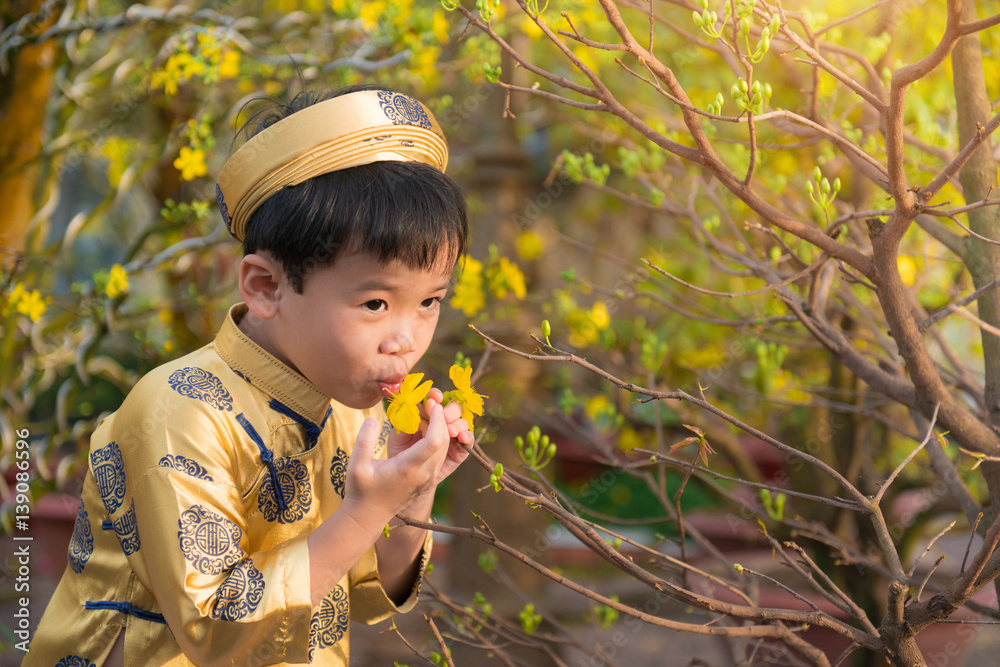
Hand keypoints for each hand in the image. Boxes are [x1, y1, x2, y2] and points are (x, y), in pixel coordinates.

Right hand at [342, 404, 458, 524]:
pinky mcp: (427, 480)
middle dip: (441, 420)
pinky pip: (439, 456)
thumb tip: (372, 420)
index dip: (437, 420)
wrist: (368, 516)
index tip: (432, 404)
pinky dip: (437, 440)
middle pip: (444, 442)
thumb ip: (364, 441)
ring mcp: (428, 478)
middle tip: (430, 403)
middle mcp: (424, 474)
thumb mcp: (356, 465)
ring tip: (426, 414)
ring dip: (440, 429)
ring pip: (444, 449)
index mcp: (409, 468)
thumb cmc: (361, 490)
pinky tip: (422, 430)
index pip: (434, 441)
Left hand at [386, 387, 471, 485]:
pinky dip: (467, 437)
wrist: (402, 480)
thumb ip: (405, 422)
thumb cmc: (397, 454)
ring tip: (451, 431)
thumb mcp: (397, 436)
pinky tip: (462, 437)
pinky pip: (467, 442)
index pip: (433, 398)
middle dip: (451, 410)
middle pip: (453, 408)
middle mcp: (439, 422)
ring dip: (458, 423)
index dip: (435, 395)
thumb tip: (414, 409)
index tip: (434, 397)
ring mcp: (450, 436)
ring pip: (462, 423)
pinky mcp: (458, 451)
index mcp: (423, 414)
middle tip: (444, 416)